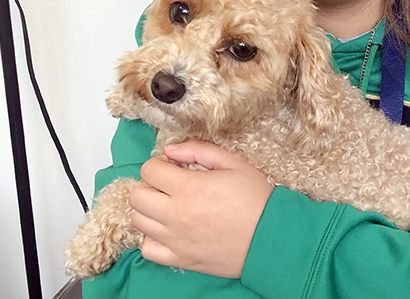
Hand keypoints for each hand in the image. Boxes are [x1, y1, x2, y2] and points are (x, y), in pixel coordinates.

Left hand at [129, 141, 274, 277]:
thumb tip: (171, 150)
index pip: (149, 170)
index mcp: (188, 188)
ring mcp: (175, 240)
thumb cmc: (256, 199)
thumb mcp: (232, 162)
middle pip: (137, 196)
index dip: (160, 163)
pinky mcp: (180, 260)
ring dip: (150, 209)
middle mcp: (176, 215)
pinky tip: (169, 229)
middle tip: (170, 184)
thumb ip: (198, 150)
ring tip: (170, 205)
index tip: (174, 166)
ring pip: (138, 221)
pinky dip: (152, 237)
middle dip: (151, 184)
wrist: (271, 237)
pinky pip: (147, 249)